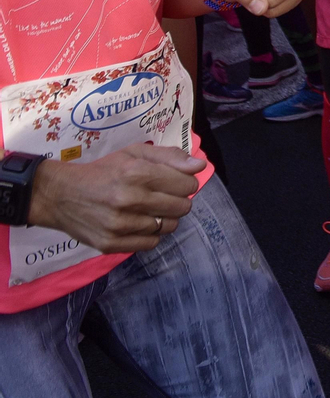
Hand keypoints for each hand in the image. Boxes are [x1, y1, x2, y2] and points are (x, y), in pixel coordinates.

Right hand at [28, 144, 204, 253]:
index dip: (185, 182)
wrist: (60, 195)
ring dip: (164, 218)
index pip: (187, 184)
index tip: (173, 181)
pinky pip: (150, 243)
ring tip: (148, 209)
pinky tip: (139, 222)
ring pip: (169, 227)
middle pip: (182, 207)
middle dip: (178, 200)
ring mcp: (120, 225)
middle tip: (162, 196)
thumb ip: (170, 157)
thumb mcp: (134, 153)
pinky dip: (150, 234)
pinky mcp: (111, 244)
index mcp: (137, 173)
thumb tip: (199, 166)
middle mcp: (130, 200)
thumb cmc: (103, 171)